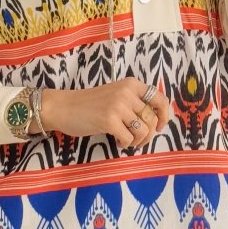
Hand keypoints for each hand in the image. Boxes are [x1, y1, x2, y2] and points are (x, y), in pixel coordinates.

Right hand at [44, 79, 169, 148]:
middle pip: (152, 119)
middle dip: (148, 135)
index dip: (164, 116)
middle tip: (138, 141)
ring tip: (127, 141)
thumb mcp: (116, 95)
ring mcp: (118, 106)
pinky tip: (117, 141)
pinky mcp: (109, 120)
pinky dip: (125, 144)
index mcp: (131, 84)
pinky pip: (129, 139)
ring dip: (138, 141)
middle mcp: (127, 93)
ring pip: (143, 131)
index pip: (160, 99)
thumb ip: (134, 102)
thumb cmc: (90, 104)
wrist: (63, 107)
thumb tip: (156, 121)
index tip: (158, 127)